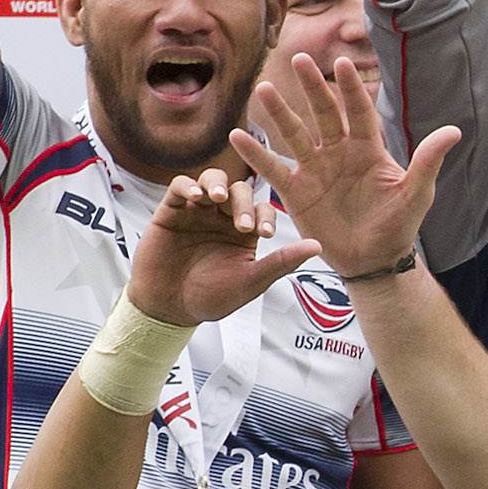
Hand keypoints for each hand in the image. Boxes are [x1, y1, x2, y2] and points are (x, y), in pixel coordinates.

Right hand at [126, 168, 321, 328]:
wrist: (169, 307)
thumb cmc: (211, 297)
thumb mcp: (250, 281)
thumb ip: (281, 261)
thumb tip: (318, 246)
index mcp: (246, 231)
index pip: (262, 210)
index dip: (266, 217)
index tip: (264, 234)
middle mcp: (223, 217)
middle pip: (239, 192)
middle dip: (243, 203)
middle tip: (242, 224)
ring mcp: (197, 211)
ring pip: (212, 180)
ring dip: (218, 184)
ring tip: (219, 197)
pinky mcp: (171, 210)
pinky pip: (180, 186)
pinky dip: (188, 185)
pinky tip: (195, 195)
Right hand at [231, 54, 458, 278]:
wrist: (374, 260)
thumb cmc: (399, 225)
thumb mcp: (417, 194)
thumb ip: (428, 161)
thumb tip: (455, 130)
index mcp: (368, 150)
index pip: (358, 112)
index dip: (350, 88)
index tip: (342, 62)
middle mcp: (339, 153)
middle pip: (323, 114)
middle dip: (312, 87)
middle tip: (298, 58)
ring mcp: (315, 170)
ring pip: (294, 135)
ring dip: (279, 113)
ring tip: (264, 89)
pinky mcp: (296, 191)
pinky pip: (273, 169)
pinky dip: (256, 154)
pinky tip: (238, 135)